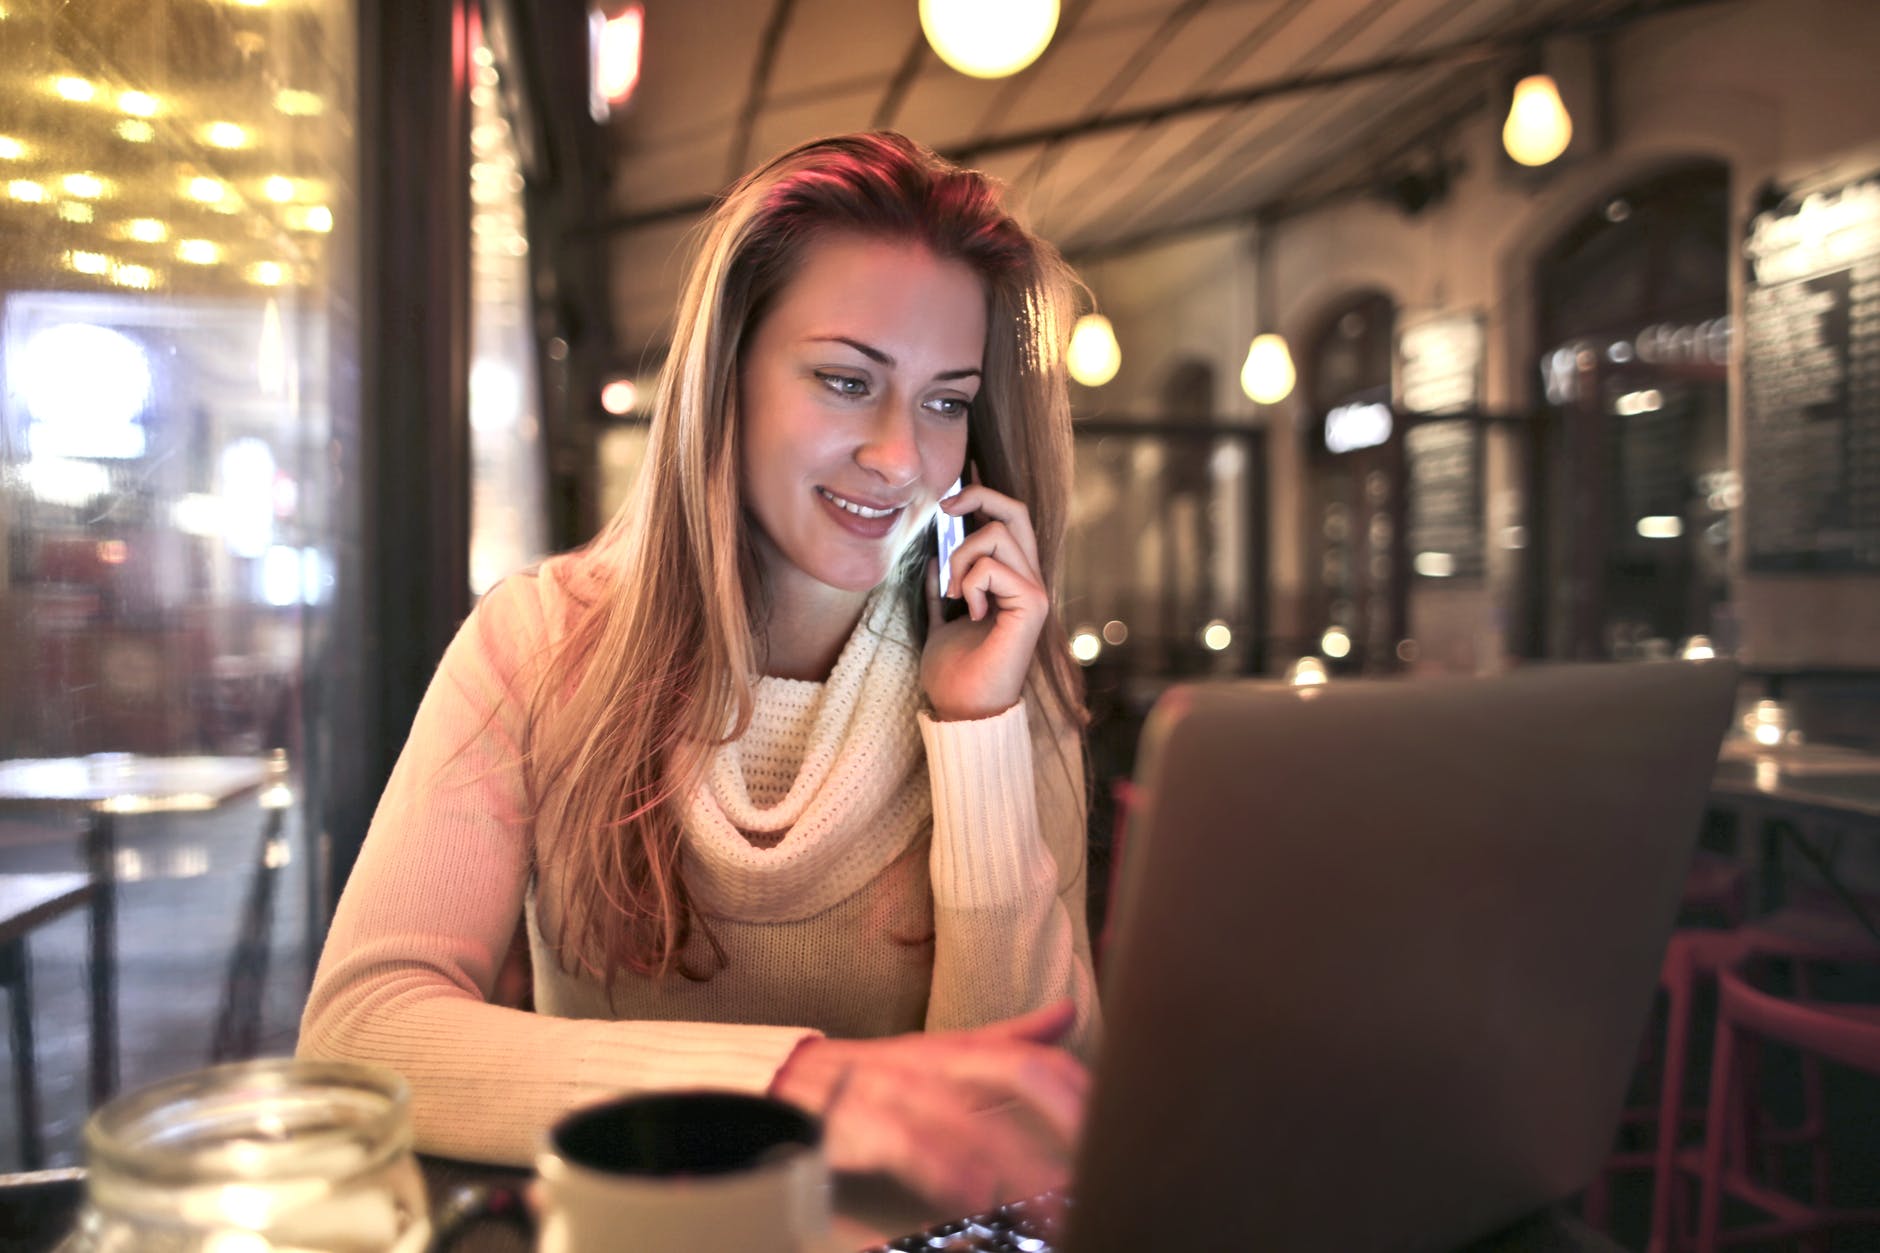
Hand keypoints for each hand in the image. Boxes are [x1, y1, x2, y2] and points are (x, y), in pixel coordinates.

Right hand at [768, 1000, 1087, 1215]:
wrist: (773, 1083)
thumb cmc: (864, 1078)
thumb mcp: (937, 1054)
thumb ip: (1005, 1040)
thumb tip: (1067, 1012)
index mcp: (954, 1051)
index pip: (1033, 1060)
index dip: (1079, 1094)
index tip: (1118, 1135)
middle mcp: (929, 1064)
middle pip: (1015, 1078)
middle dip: (1065, 1124)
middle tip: (1099, 1176)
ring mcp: (890, 1090)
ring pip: (965, 1118)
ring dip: (1015, 1163)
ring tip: (1053, 1201)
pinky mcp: (852, 1124)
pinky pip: (903, 1144)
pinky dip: (941, 1169)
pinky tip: (975, 1199)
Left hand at [922, 483, 1049, 721]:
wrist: (962, 708)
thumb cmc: (953, 673)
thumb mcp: (939, 620)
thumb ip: (940, 591)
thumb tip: (932, 557)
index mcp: (1010, 581)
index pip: (1009, 520)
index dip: (982, 495)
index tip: (946, 500)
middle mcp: (1028, 580)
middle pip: (1016, 511)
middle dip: (977, 496)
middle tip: (944, 509)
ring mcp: (1035, 592)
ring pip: (997, 534)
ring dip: (961, 558)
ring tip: (953, 594)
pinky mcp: (1033, 606)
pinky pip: (994, 568)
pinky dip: (969, 584)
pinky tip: (970, 613)